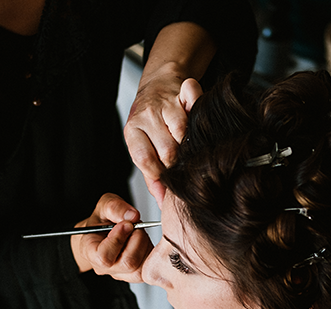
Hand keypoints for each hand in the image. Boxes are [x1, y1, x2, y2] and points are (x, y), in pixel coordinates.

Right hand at [71, 193, 153, 282]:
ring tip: (137, 232)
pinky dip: (149, 250)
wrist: (107, 230)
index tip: (126, 224)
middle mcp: (103, 267)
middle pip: (127, 263)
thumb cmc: (103, 219)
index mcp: (89, 251)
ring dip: (144, 245)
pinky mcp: (135, 275)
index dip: (118, 240)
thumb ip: (114, 207)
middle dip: (137, 239)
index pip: (104, 257)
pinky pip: (148, 267)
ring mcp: (120, 273)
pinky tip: (142, 240)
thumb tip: (133, 216)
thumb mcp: (104, 205)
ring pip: (140, 267)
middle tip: (135, 225)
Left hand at [124, 71, 202, 206]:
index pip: (145, 160)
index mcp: (132, 132)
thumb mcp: (143, 147)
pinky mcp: (182, 92)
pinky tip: (197, 118)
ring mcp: (164, 104)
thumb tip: (162, 202)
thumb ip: (152, 176)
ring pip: (182, 132)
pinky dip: (197, 107)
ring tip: (190, 146)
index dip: (159, 175)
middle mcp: (146, 117)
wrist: (158, 84)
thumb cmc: (151, 122)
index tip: (169, 183)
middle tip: (183, 165)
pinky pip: (193, 101)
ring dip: (189, 144)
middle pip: (167, 150)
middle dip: (177, 163)